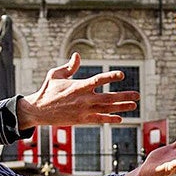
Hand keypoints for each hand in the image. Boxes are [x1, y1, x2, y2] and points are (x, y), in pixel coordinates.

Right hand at [18, 53, 139, 128]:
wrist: (38, 111)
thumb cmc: (48, 90)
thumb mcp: (56, 74)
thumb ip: (69, 66)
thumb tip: (77, 55)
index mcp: (78, 86)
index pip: (97, 80)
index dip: (110, 77)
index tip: (122, 75)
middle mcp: (83, 99)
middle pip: (108, 98)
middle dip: (124, 96)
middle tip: (137, 95)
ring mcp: (83, 111)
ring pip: (106, 109)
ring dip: (121, 107)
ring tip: (133, 105)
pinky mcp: (81, 120)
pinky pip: (99, 120)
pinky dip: (110, 119)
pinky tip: (120, 118)